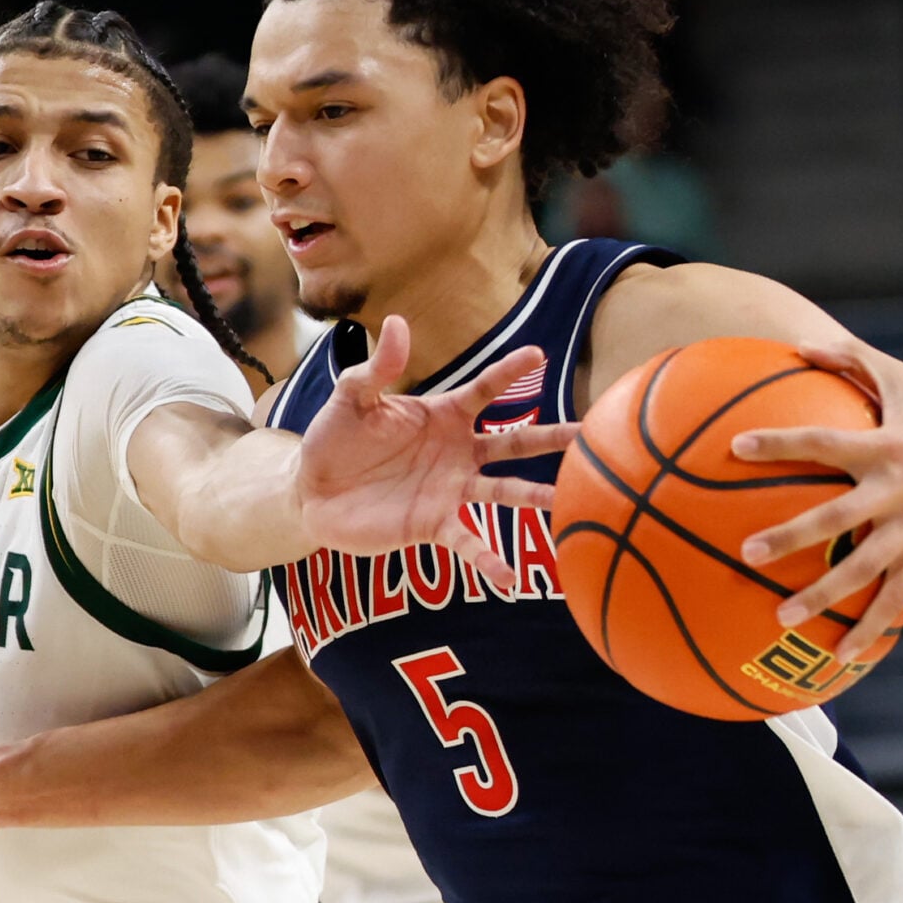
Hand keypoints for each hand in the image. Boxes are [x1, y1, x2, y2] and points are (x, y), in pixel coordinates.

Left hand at [295, 316, 579, 590]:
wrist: (312, 494)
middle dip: (552, 438)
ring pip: (504, 492)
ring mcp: (450, 490)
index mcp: (443, 416)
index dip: (509, 373)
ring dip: (535, 497)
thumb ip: (377, 369)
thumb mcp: (352, 399)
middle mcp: (457, 453)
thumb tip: (397, 323)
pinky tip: (510, 579)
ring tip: (567, 502)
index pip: (484, 390)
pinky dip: (489, 560)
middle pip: (514, 443)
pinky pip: (468, 542)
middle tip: (590, 434)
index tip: (537, 355)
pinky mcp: (433, 525)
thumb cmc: (335, 440)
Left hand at [732, 338, 902, 659]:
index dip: (781, 443)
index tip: (736, 449)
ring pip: (865, 566)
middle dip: (792, 535)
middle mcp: (900, 488)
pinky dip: (870, 625)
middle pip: (838, 515)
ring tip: (779, 616)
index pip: (824, 440)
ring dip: (822, 594)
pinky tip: (839, 654)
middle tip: (747, 551)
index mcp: (886, 444)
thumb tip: (798, 345)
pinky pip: (897, 596)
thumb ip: (852, 360)